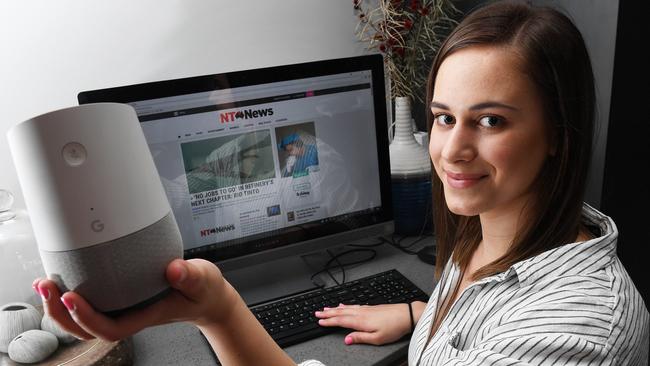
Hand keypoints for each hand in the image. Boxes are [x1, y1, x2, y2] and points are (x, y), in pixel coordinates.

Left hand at [32, 259, 236, 341]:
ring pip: (81, 322)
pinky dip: (68, 297)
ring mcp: (122, 309)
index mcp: (146, 315)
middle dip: (61, 312)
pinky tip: (60, 279)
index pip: (110, 328)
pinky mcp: (119, 298)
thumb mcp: (203, 280)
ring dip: (58, 307)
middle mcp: (129, 315)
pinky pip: (88, 304)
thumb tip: (173, 269)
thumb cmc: (202, 292)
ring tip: (44, 284)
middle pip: (86, 330)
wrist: (205, 298)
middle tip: (47, 286)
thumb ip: (190, 276)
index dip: (87, 317)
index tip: (72, 296)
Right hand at [315, 303, 410, 345]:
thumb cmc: (394, 327)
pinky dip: (346, 305)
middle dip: (328, 313)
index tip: (320, 322)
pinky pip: (353, 305)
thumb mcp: (377, 338)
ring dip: (335, 308)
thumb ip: (360, 338)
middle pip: (341, 312)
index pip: (341, 321)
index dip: (329, 321)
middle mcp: (362, 313)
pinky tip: (344, 304)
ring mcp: (366, 308)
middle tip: (317, 313)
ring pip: (346, 308)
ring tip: (326, 308)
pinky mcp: (371, 307)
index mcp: (361, 321)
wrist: (407, 315)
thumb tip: (347, 339)